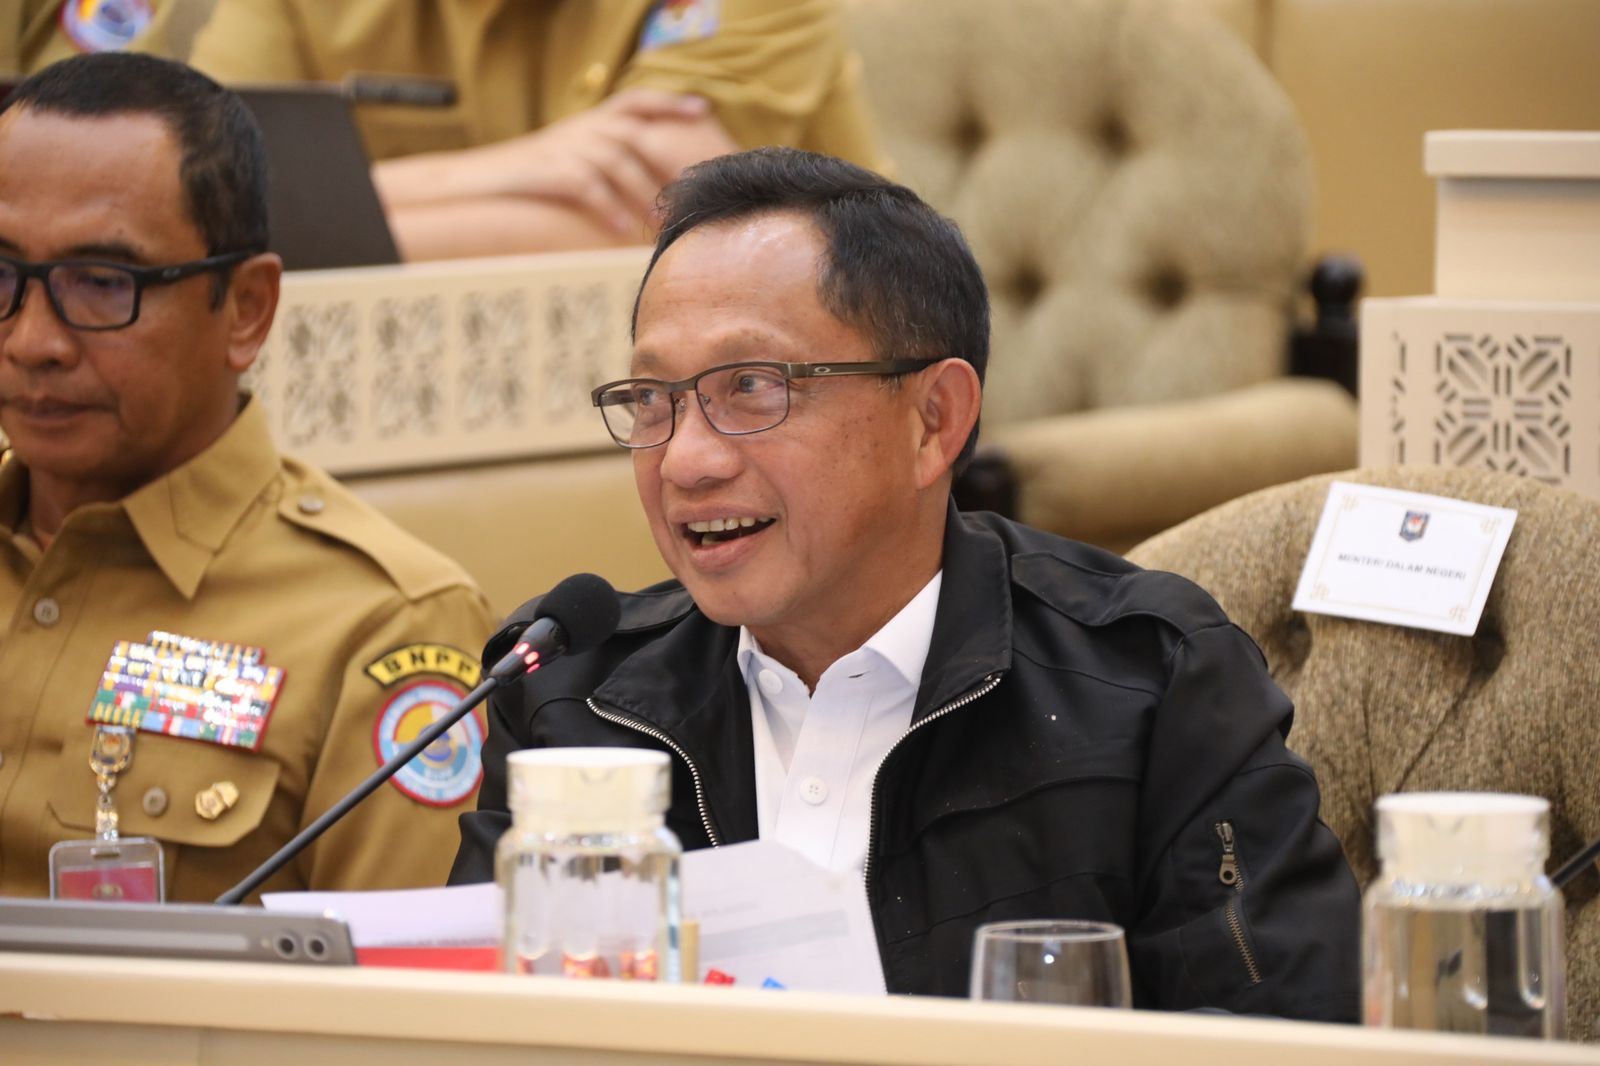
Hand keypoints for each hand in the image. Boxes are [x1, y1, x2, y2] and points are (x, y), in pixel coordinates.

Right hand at [373, 89, 737, 236]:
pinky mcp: (549, 171)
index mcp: (590, 120)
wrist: (474, 182)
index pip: (636, 100)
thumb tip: (653, 180)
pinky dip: (608, 208)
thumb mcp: (571, 154)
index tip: (702, 111)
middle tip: (692, 190)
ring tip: (661, 221)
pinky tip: (622, 230)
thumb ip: (608, 155)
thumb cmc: (532, 176)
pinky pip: (587, 187)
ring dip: (642, 192)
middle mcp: (581, 128)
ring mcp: (564, 148)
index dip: (670, 102)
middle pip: (635, 134)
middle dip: (667, 160)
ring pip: (615, 162)